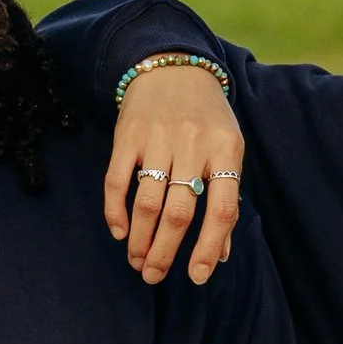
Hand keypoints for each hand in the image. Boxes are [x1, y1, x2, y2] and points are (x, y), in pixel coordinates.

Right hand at [102, 65, 245, 284]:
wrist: (173, 66)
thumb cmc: (207, 118)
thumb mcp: (227, 149)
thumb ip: (225, 198)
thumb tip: (218, 255)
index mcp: (226, 151)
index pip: (222, 209)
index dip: (209, 247)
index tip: (196, 277)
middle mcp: (193, 145)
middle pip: (179, 212)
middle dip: (164, 252)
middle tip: (153, 276)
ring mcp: (158, 138)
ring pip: (147, 202)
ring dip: (140, 239)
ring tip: (137, 261)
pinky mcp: (128, 134)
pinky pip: (117, 181)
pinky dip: (115, 211)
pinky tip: (120, 232)